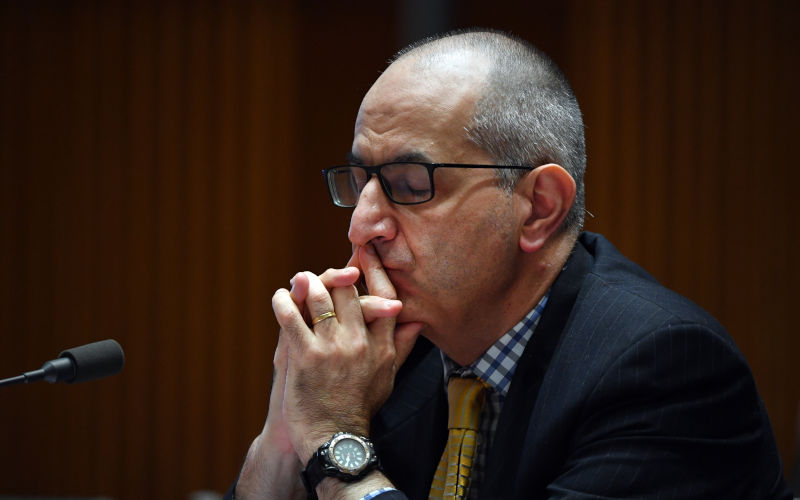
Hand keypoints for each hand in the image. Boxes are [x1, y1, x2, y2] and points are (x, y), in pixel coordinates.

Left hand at [235, 268, 402, 499]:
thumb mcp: (388, 377)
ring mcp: (333, 348)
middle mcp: (360, 342)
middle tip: (322, 274)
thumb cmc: (359, 408)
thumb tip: (417, 321)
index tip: (364, 252)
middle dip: (334, 276)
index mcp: (382, 345)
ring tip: (299, 281)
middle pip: (349, 291)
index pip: (383, 297)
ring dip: (307, 284)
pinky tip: (279, 297)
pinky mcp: (306, 356)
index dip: (374, 271)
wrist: (334, 439)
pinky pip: (292, 317)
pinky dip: (283, 301)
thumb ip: (401, 346)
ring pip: (321, 297)